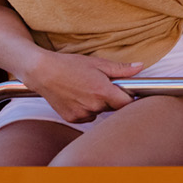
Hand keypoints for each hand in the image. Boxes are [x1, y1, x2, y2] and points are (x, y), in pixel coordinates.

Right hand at [23, 51, 143, 123]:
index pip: (126, 104)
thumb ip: (121, 69)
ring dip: (98, 104)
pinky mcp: (72, 118)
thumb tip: (140, 67)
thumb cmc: (70, 65)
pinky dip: (86, 109)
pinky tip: (78, 97)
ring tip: (86, 89)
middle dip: (112, 98)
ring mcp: (82, 114)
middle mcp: (93, 106)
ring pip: (99, 112)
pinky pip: (87, 116)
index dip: (129, 98)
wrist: (43, 72)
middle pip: (113, 108)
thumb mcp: (97, 63)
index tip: (127, 92)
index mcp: (103, 92)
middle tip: (101, 85)